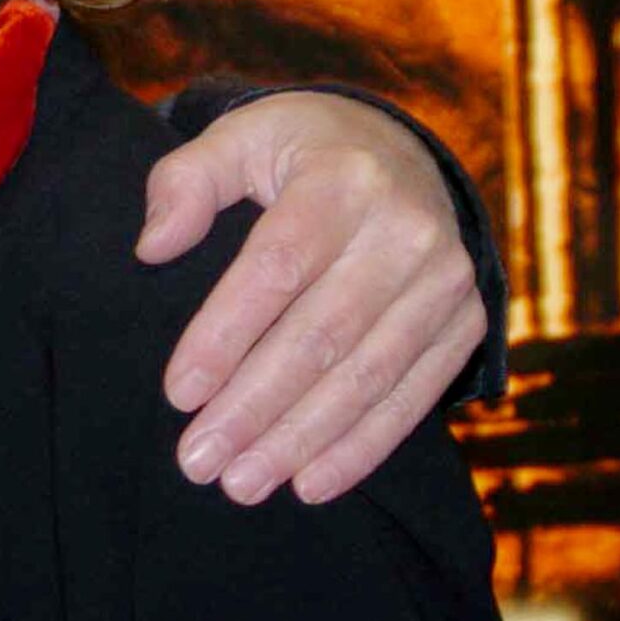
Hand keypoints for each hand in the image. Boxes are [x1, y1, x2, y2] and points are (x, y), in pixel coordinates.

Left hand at [139, 91, 485, 504]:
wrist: (404, 150)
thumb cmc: (298, 151)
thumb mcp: (238, 137)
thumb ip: (186, 182)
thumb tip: (152, 248)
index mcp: (340, 181)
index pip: (276, 270)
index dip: (226, 336)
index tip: (178, 393)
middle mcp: (404, 231)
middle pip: (321, 337)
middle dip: (255, 408)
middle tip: (198, 460)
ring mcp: (445, 280)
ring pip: (366, 376)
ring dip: (301, 440)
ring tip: (241, 483)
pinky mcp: (467, 320)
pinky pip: (412, 394)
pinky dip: (362, 446)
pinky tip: (311, 482)